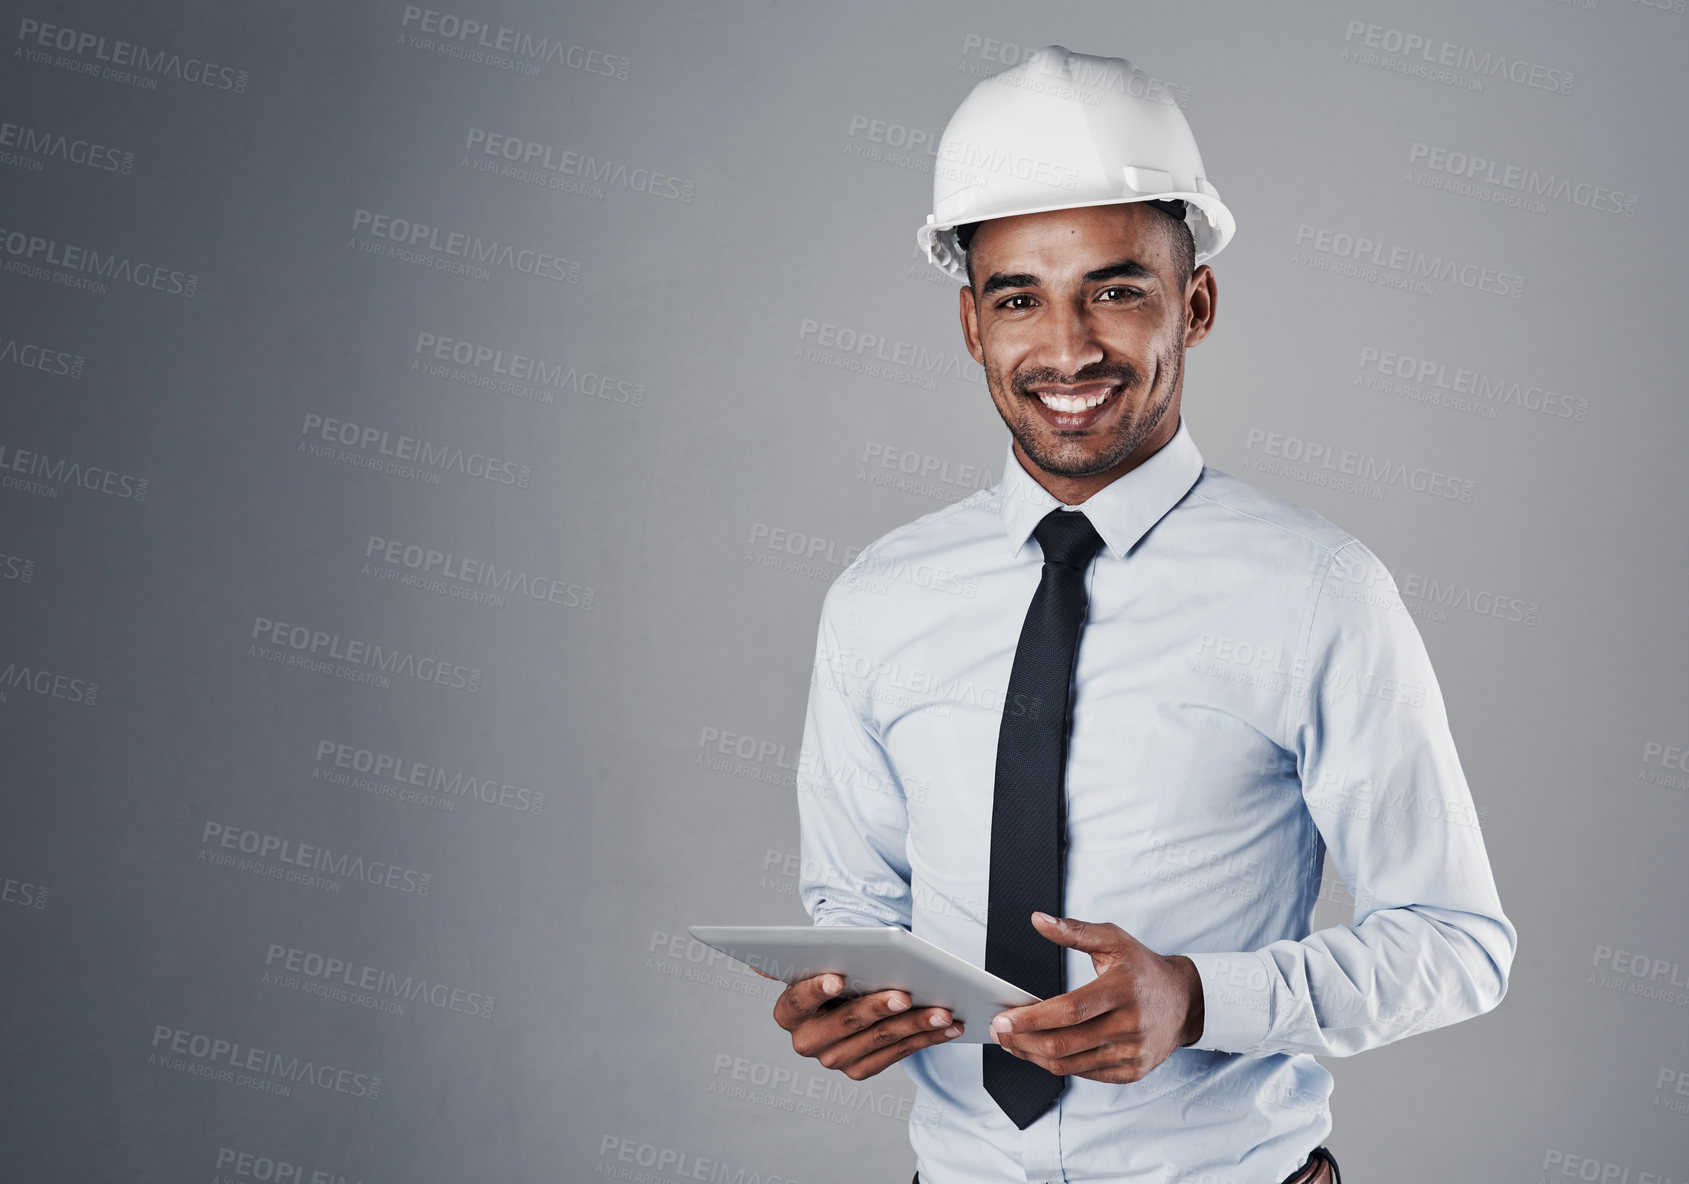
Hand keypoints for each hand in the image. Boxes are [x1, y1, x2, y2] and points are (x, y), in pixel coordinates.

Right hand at [755, 968, 964, 1079]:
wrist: (850, 992)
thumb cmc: (838, 968)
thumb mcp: (819, 960)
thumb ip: (799, 959)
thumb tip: (759, 960)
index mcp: (788, 1011)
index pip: (799, 1000)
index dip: (817, 989)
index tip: (838, 976)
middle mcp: (806, 1040)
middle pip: (845, 1023)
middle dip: (878, 1008)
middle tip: (905, 994)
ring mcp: (834, 1059)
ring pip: (878, 1040)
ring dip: (914, 1025)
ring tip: (942, 1010)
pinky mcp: (860, 1069)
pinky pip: (897, 1055)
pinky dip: (926, 1040)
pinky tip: (948, 1027)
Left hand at [987, 912, 1203, 1083]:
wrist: (1187, 1001)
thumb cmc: (1143, 968)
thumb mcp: (1114, 940)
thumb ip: (1074, 931)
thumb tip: (1037, 920)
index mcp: (1121, 990)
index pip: (1069, 1010)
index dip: (1032, 1018)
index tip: (1003, 1019)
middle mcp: (1130, 1025)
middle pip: (1065, 1043)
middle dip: (1023, 1041)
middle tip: (998, 1032)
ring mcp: (1133, 1052)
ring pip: (1071, 1064)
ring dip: (1034, 1056)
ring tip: (1012, 1043)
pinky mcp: (1134, 1071)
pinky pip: (1087, 1074)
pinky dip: (1059, 1066)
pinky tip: (1040, 1053)